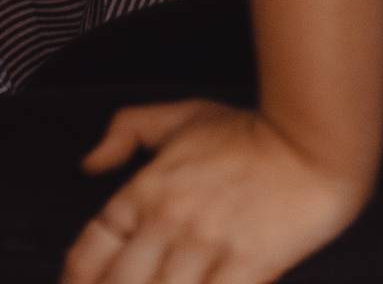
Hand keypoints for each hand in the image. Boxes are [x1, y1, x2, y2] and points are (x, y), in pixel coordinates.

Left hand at [63, 101, 368, 283]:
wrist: (307, 144)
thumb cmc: (244, 132)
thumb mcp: (177, 116)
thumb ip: (125, 131)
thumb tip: (88, 163)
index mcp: (145, 190)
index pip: (93, 245)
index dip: (76, 276)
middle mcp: (168, 223)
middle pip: (121, 282)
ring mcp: (207, 248)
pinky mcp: (247, 268)